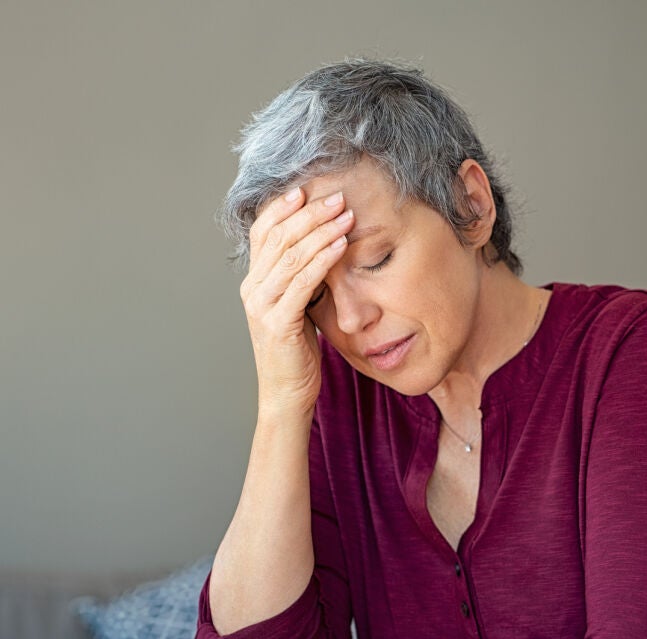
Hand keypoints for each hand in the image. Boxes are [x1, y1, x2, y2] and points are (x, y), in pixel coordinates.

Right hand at [240, 187, 354, 415]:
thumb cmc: (298, 350)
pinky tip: (341, 246)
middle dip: (310, 214)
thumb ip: (301, 278)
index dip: (283, 208)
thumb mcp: (298, 306)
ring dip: (320, 231)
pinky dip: (323, 260)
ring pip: (290, 256)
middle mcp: (252, 288)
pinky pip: (302, 283)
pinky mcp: (278, 322)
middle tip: (338, 197)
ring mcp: (262, 305)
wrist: (287, 393)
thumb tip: (322, 246)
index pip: (263, 233)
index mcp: (254, 281)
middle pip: (278, 238)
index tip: (307, 188)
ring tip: (345, 215)